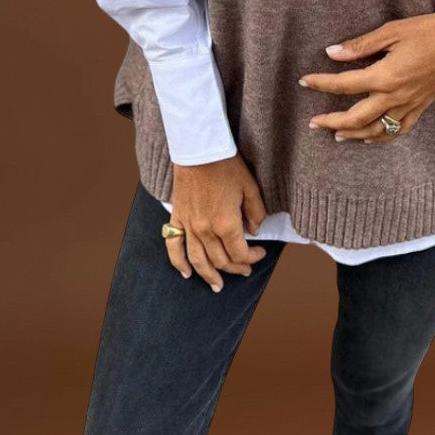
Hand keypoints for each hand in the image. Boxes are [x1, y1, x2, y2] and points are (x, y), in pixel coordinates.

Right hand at [165, 154, 268, 290]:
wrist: (199, 149)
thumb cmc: (227, 165)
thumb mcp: (250, 187)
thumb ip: (255, 213)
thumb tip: (254, 231)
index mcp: (226, 223)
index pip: (240, 253)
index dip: (252, 258)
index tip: (260, 253)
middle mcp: (205, 230)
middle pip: (220, 260)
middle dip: (235, 268)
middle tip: (244, 270)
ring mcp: (189, 225)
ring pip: (198, 260)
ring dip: (209, 275)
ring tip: (217, 285)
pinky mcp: (177, 218)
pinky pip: (174, 246)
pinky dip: (178, 263)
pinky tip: (186, 273)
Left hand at [299, 0, 434, 142]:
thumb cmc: (428, 30)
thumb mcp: (391, 31)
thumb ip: (360, 46)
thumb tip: (331, 53)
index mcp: (385, 76)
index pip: (344, 85)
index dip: (321, 84)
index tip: (304, 82)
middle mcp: (395, 96)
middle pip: (355, 118)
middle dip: (331, 121)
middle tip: (313, 122)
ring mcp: (409, 105)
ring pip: (376, 130)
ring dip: (353, 135)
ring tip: (335, 135)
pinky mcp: (420, 107)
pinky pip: (398, 130)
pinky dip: (381, 137)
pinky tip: (370, 137)